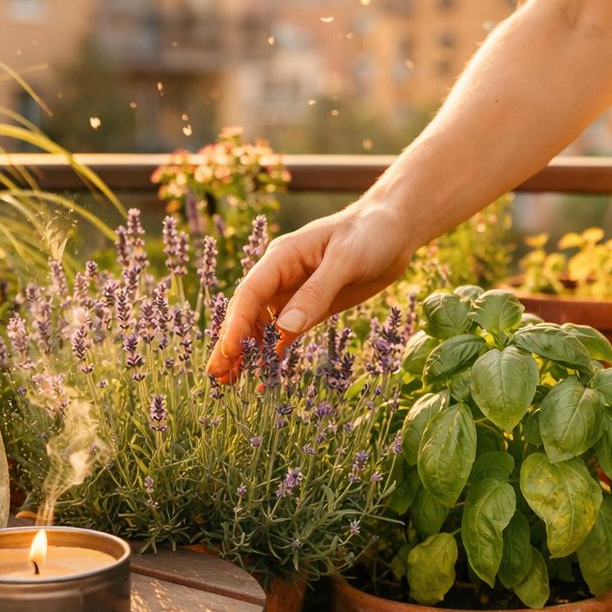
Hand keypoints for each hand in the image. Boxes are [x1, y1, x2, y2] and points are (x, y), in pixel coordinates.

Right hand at [209, 202, 413, 378]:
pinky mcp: (311, 308)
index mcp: (282, 258)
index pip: (250, 294)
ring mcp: (295, 294)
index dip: (237, 324)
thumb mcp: (346, 260)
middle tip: (217, 376)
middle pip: (247, 313)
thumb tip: (284, 329)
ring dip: (246, 353)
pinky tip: (263, 378)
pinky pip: (284, 334)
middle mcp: (281, 277)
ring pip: (261, 327)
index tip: (229, 353)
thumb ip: (316, 293)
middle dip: (232, 344)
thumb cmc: (370, 233)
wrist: (395, 229)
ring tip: (230, 383)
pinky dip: (272, 355)